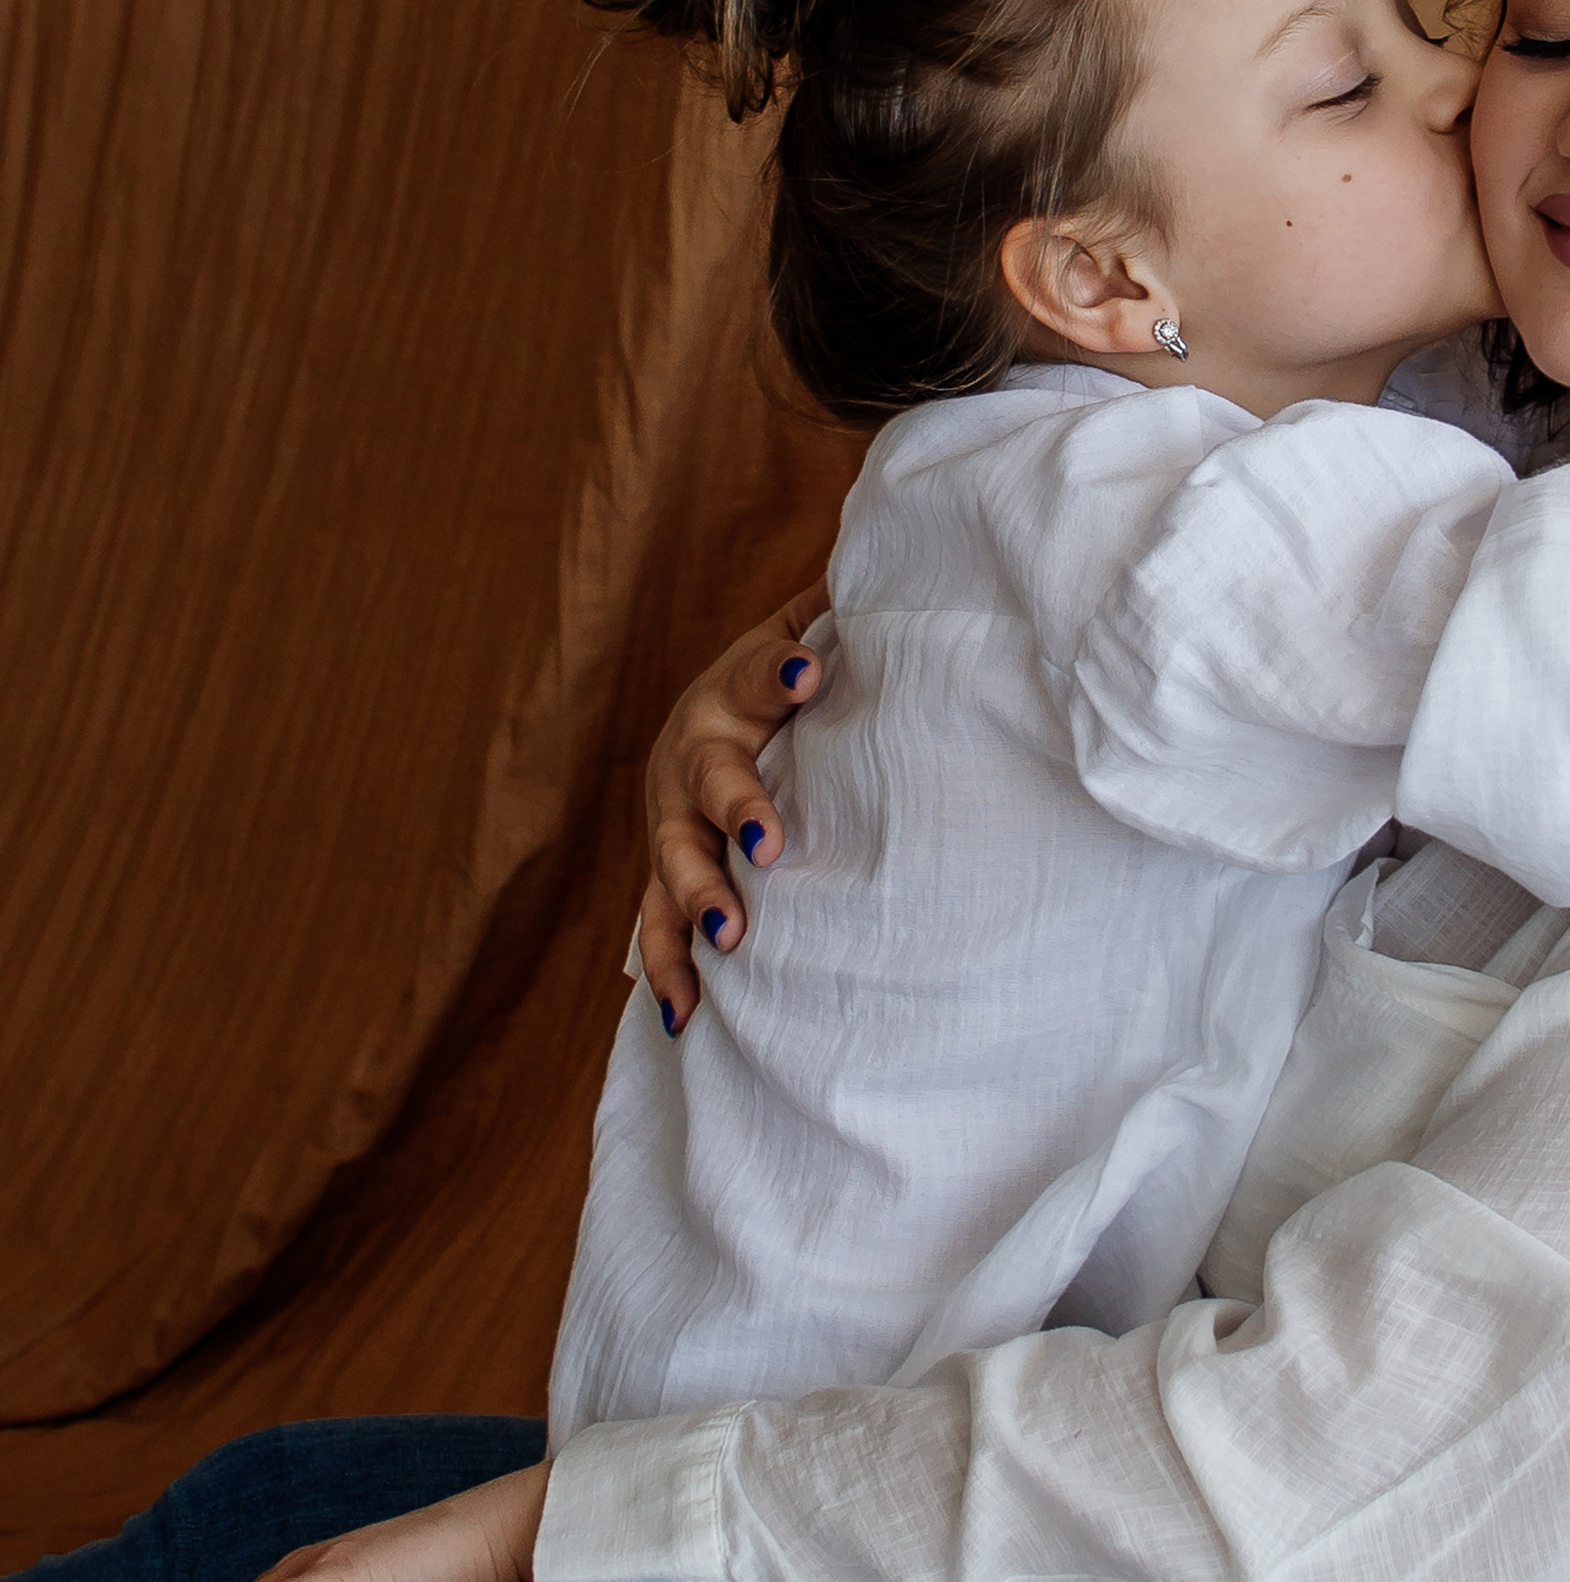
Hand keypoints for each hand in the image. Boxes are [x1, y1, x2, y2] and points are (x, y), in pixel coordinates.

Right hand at [641, 582, 828, 1032]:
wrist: (702, 727)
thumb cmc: (777, 691)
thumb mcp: (801, 642)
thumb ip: (836, 619)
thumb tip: (900, 562)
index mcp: (727, 696)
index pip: (757, 677)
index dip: (778, 675)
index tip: (810, 673)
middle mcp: (688, 759)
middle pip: (706, 784)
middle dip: (735, 812)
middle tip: (771, 844)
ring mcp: (669, 825)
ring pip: (671, 864)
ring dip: (698, 901)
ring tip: (731, 938)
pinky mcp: (664, 879)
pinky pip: (657, 928)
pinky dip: (671, 970)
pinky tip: (688, 1019)